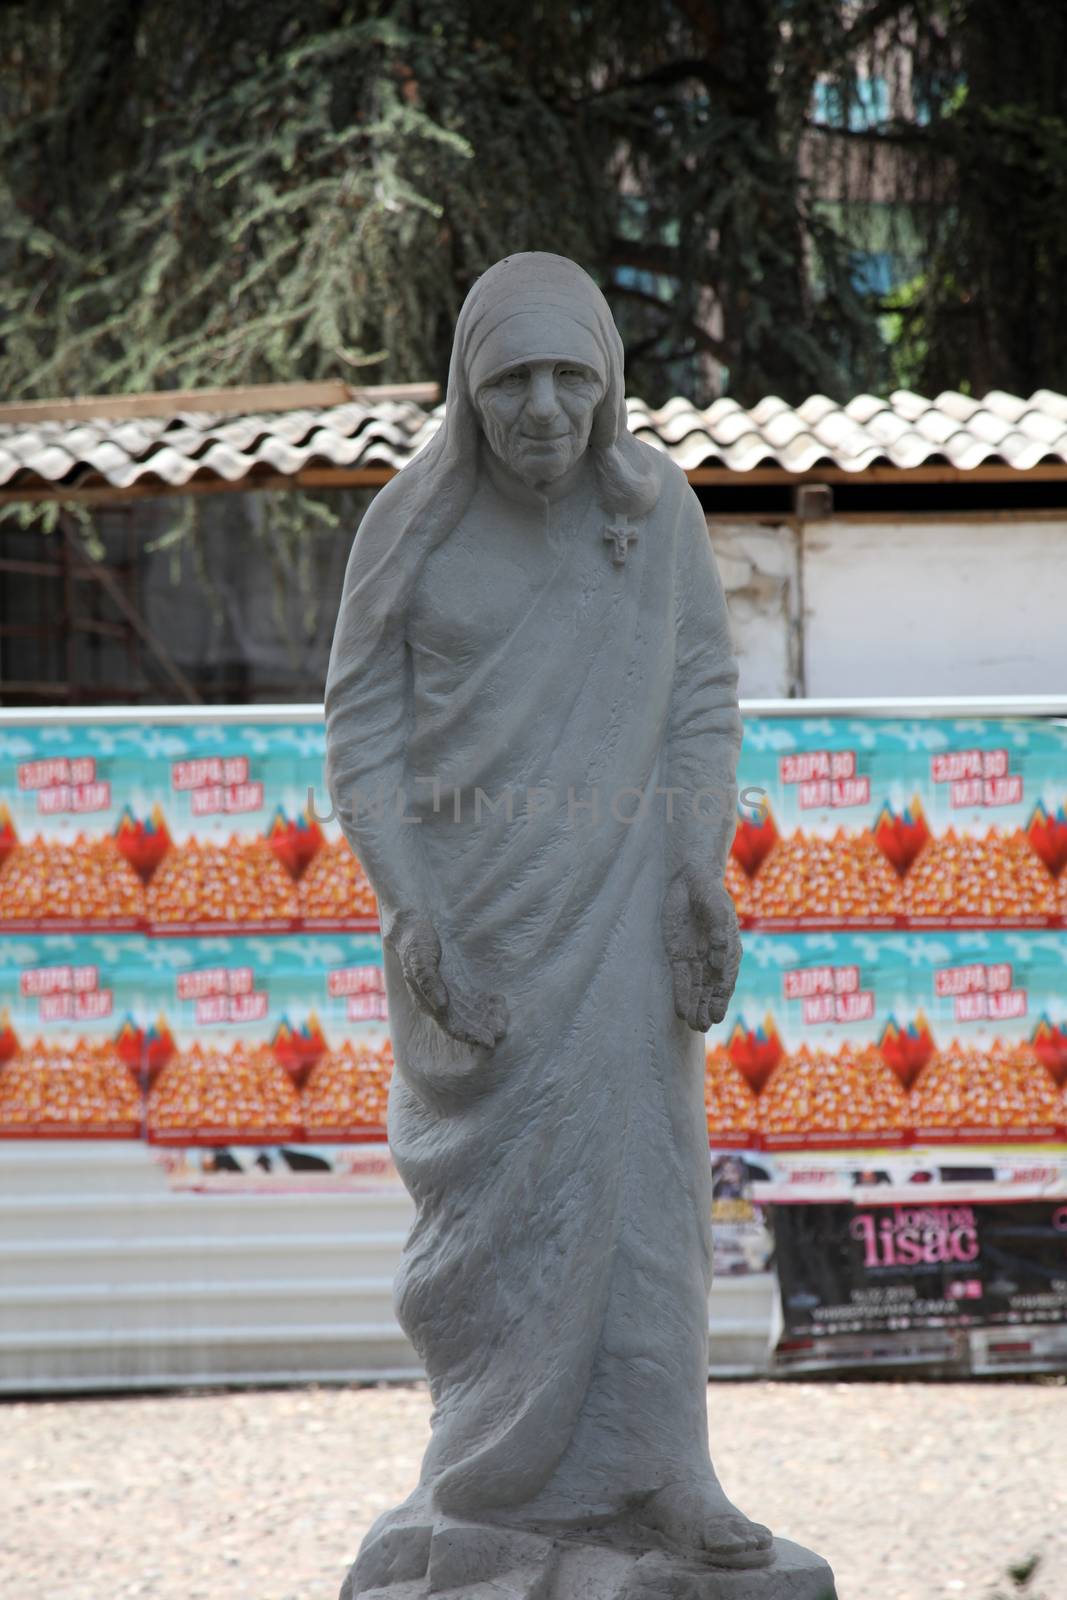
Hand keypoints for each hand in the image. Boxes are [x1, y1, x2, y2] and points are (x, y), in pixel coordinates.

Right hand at [390, 913, 508, 1048]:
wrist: (411, 925)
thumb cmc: (415, 941)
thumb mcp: (419, 958)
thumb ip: (428, 981)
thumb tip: (441, 1006)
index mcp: (427, 1001)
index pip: (450, 1025)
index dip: (469, 1035)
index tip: (488, 1042)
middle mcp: (438, 1001)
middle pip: (462, 1022)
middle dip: (481, 1030)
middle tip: (501, 1032)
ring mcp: (448, 992)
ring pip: (470, 1012)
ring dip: (486, 1018)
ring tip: (504, 1022)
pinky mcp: (455, 982)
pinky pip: (473, 998)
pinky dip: (486, 1002)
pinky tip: (500, 1003)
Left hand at [662, 864, 741, 1032]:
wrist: (689, 880)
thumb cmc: (707, 892)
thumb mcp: (715, 906)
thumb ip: (718, 929)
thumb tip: (719, 955)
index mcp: (729, 949)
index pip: (725, 978)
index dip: (721, 997)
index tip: (717, 1015)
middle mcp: (714, 958)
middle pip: (711, 989)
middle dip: (707, 1008)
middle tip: (704, 1027)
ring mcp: (696, 959)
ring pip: (697, 989)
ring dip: (696, 1007)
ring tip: (695, 1026)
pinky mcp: (679, 956)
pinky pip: (681, 980)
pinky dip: (682, 995)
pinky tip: (681, 1011)